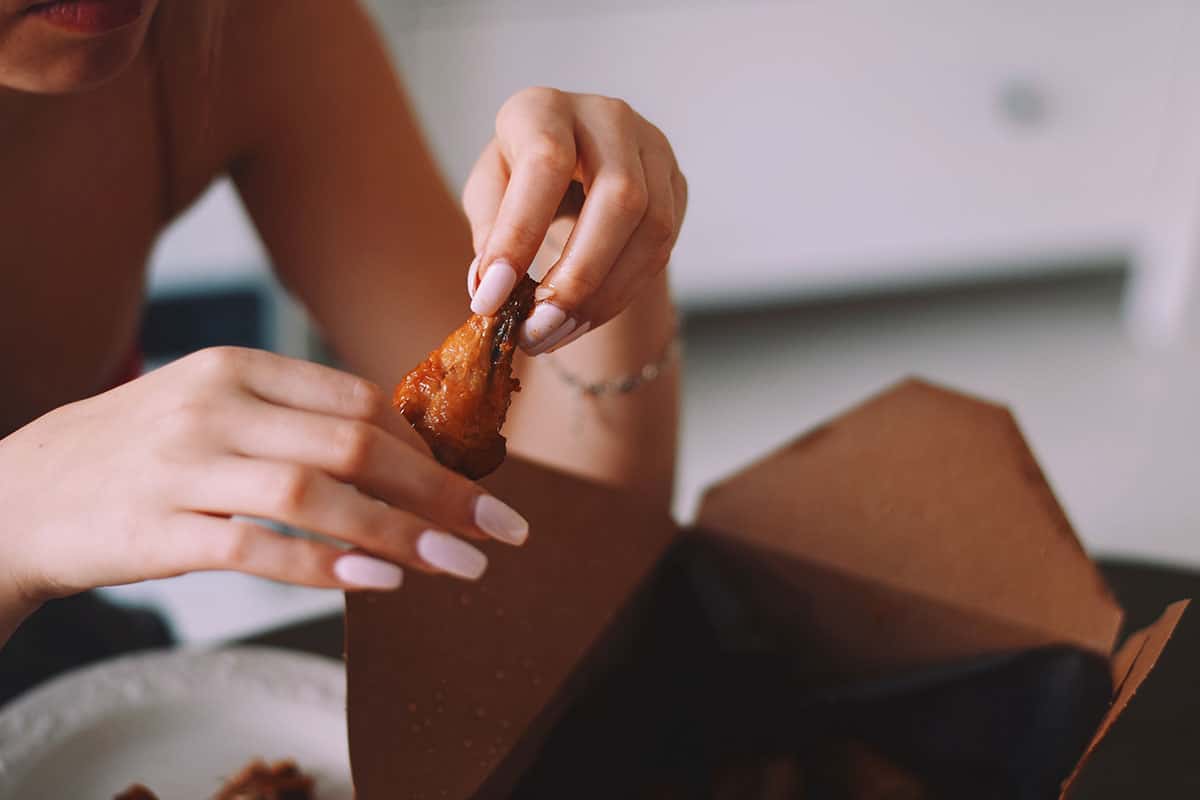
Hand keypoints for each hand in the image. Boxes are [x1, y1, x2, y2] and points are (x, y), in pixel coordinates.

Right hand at [0, 347, 528, 608]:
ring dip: (399, 533)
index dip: (424, 444)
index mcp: (237, 367)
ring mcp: (182, 467)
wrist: (21, 492)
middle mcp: (214, 407)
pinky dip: (324, 567)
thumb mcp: (213, 407)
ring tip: (459, 565)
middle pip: (353, 442)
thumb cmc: (140, 452)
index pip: (356, 398)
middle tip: (496, 527)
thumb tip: (401, 447)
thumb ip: (296, 418)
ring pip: (314, 495)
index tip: (469, 483)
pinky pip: (256, 549)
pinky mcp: (156, 530)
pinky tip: (377, 583)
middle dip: (438, 489)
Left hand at [462, 87, 686, 353]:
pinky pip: (662, 248)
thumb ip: (490, 232)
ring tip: (557, 333)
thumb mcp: (489, 192)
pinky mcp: (676, 184)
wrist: (572, 164)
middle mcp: (608, 117)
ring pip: (652, 228)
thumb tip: (490, 287)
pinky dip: (621, 294)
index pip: (543, 164)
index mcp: (545, 108)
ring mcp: (653, 149)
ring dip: (604, 295)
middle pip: (619, 197)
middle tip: (538, 329)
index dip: (519, 236)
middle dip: (578, 276)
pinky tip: (583, 319)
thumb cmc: (519, 177)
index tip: (492, 298)